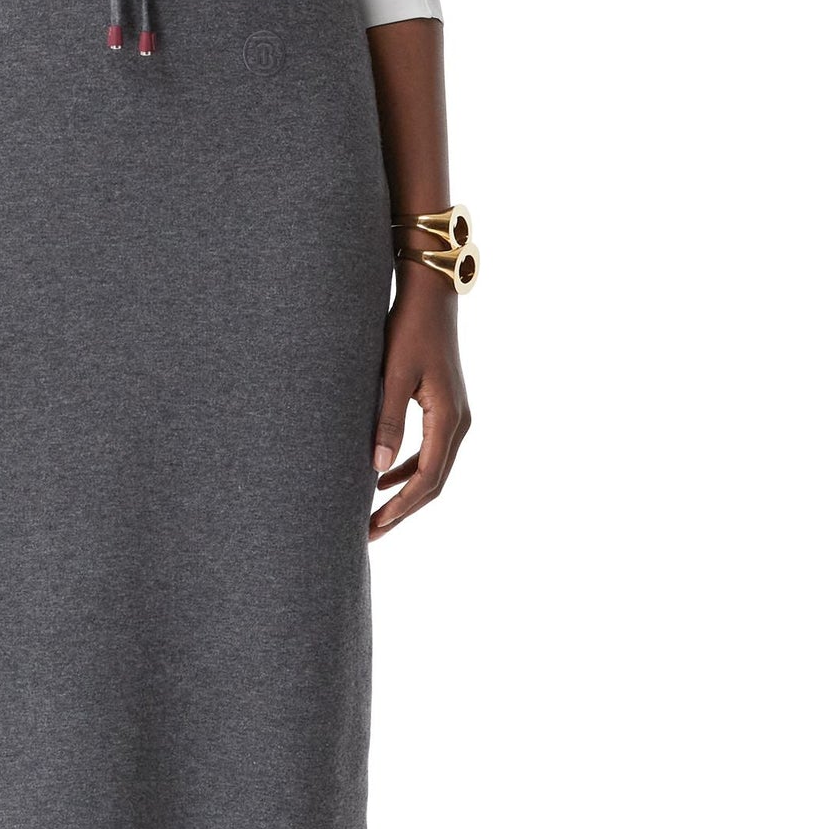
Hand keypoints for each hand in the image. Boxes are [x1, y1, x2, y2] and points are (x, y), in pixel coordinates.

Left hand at [369, 277, 470, 539]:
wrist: (431, 295)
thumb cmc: (409, 329)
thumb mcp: (394, 375)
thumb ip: (387, 421)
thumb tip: (376, 469)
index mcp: (448, 418)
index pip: (426, 478)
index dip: (400, 507)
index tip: (374, 526)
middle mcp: (458, 422)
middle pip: (433, 482)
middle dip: (402, 510)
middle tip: (369, 533)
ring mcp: (455, 415)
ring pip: (433, 469)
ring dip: (405, 493)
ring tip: (374, 514)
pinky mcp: (446, 408)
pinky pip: (431, 451)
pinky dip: (408, 469)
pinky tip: (382, 478)